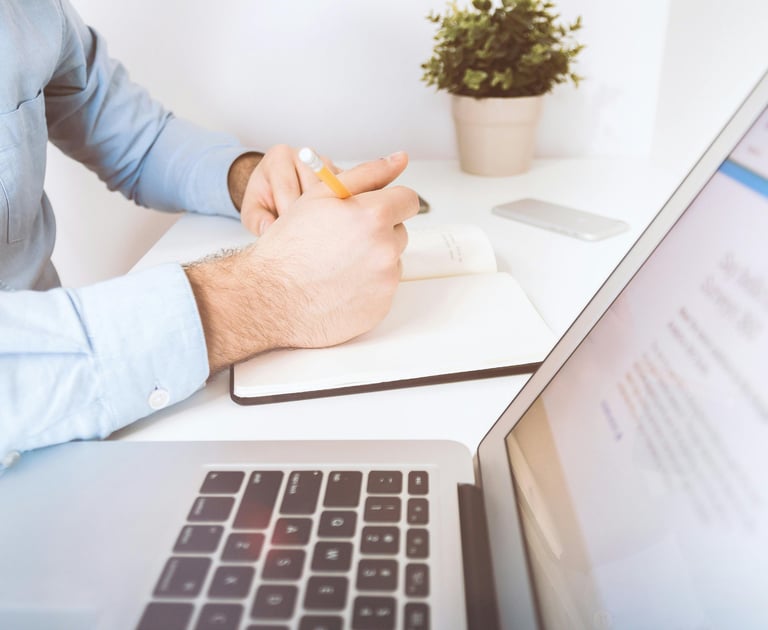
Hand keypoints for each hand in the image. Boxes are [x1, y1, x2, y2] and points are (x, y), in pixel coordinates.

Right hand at [186, 151, 418, 373]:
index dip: (388, 202)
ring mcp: (385, 281)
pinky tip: (339, 285)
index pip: (408, 200)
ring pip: (392, 260)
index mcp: (373, 215)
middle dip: (378, 232)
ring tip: (337, 264)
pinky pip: (384, 289)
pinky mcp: (381, 307)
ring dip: (373, 259)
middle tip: (342, 239)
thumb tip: (400, 159)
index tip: (373, 209)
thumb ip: (367, 174)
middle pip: (399, 231)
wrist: (270, 297)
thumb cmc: (289, 245)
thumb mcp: (321, 195)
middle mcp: (385, 249)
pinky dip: (367, 286)